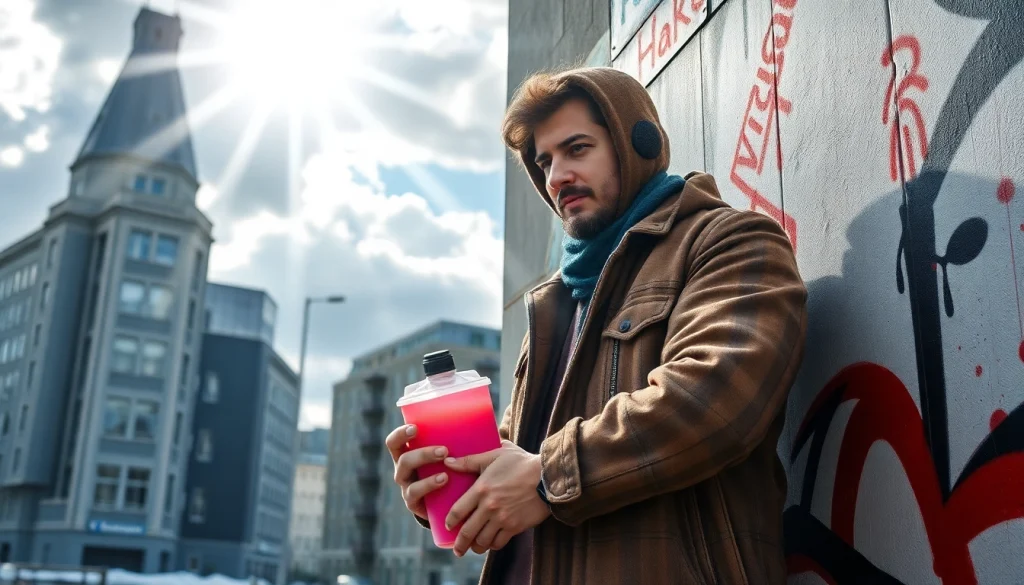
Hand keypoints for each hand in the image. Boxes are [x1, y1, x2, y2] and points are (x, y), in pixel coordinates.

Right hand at [385, 424, 448, 520]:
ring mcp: (406, 486)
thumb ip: (454, 439)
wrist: (448, 501)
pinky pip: (415, 493)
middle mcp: (403, 469)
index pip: (394, 442)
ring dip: (425, 473)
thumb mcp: (448, 453)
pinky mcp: (412, 502)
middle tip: (444, 450)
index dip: (400, 434)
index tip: (415, 428)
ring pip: (405, 476)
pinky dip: (428, 485)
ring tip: (446, 471)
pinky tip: (444, 480)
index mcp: (406, 453)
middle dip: (423, 454)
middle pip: (403, 458)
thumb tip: (472, 415)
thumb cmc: (449, 468)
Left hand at [443, 440, 551, 556]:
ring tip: (474, 548)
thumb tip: (448, 461)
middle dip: (459, 544)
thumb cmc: (521, 463)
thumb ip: (470, 460)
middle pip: (467, 531)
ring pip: (482, 540)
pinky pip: (499, 542)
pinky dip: (492, 545)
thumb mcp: (495, 455)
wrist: (548, 476)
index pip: (457, 510)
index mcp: (481, 489)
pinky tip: (491, 543)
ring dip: (476, 547)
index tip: (448, 526)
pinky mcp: (515, 526)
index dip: (449, 521)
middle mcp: (489, 507)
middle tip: (457, 550)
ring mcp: (502, 518)